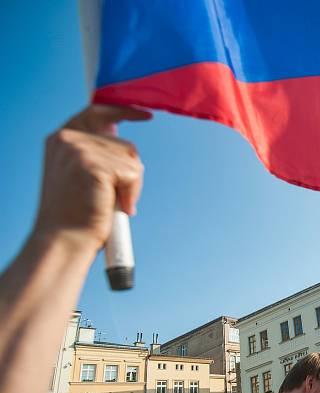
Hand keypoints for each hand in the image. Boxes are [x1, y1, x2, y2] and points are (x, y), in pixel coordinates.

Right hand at [34, 105, 150, 252]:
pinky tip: (114, 207)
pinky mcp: (92, 163)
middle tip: (117, 198)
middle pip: (124, 144)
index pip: (96, 112)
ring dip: (131, 185)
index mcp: (61, 140)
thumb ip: (95, 155)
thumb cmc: (77, 216)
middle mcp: (66, 139)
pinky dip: (132, 192)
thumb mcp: (81, 177)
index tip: (146, 115)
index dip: (123, 111)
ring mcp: (78, 149)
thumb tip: (120, 138)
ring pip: (132, 158)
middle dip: (130, 173)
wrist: (64, 241)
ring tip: (109, 204)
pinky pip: (133, 173)